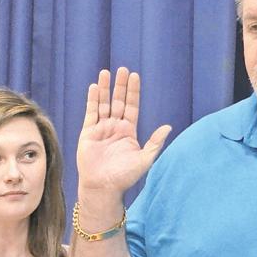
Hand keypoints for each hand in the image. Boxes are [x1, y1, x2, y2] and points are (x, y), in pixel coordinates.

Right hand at [75, 68, 170, 200]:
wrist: (103, 187)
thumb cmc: (124, 177)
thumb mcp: (145, 159)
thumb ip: (155, 142)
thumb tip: (168, 126)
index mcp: (128, 132)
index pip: (132, 106)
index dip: (133, 91)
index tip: (135, 76)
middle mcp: (114, 128)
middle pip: (118, 101)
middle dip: (120, 86)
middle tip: (122, 69)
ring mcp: (101, 129)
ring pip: (103, 104)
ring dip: (104, 89)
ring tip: (105, 72)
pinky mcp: (87, 133)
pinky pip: (90, 113)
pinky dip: (92, 100)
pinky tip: (93, 87)